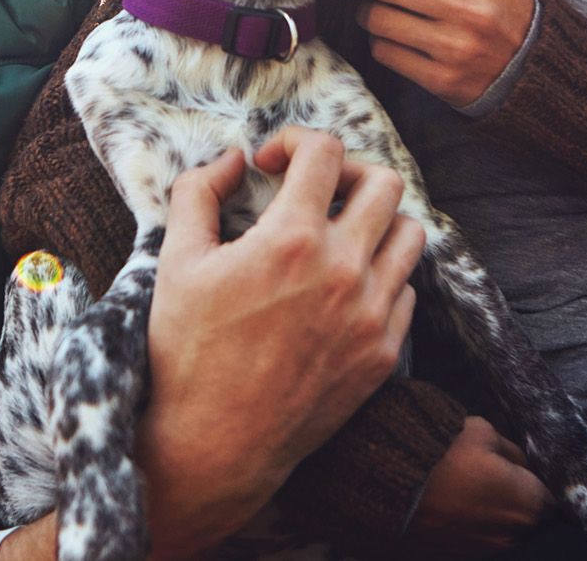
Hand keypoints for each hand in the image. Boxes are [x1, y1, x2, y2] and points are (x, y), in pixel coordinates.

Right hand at [136, 131, 425, 557]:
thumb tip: (234, 160)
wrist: (214, 443)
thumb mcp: (176, 261)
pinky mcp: (383, 353)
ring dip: (375, 221)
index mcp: (291, 239)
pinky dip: (382, 275)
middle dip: (345, 172)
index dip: (294, 142)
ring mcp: (370, 314)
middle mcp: (343, 270)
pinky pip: (407, 290)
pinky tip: (343, 286)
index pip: (324, 152)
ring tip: (339, 233)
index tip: (270, 165)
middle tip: (314, 191)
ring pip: (410, 234)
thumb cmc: (187, 351)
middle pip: (383, 183)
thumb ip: (200, 192)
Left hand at [356, 0, 535, 108]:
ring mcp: (455, 48)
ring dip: (365, 11)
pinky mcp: (442, 79)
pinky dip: (379, 40)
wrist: (533, 67)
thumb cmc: (501, 9)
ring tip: (371, 7)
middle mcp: (470, 9)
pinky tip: (389, 36)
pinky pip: (386, 52)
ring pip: (379, 19)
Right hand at [407, 417, 553, 556]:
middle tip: (494, 474)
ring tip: (469, 489)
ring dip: (494, 513)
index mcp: (527, 502)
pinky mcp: (459, 556)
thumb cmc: (441, 452)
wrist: (388, 481)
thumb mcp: (483, 432)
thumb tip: (521, 462)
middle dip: (518, 498)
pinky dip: (471, 525)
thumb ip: (511, 450)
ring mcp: (485, 549)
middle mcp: (513, 533)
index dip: (538, 480)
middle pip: (528, 515)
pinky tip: (453, 505)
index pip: (551, 496)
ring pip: (503, 529)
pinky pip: (477, 538)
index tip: (523, 469)